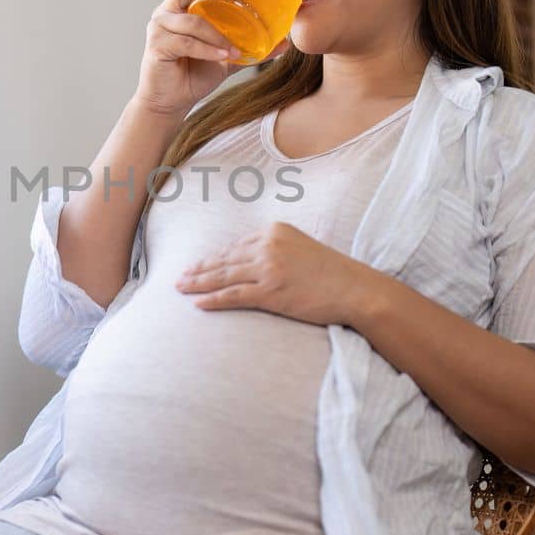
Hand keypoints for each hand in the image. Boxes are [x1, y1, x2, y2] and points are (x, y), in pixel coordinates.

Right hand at [130, 0, 243, 118]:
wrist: (171, 101)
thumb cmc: (194, 73)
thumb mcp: (227, 57)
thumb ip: (250, 48)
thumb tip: (284, 42)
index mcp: (181, 7)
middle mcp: (167, 12)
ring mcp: (159, 28)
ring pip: (191, 21)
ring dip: (216, 34)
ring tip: (234, 49)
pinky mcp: (156, 46)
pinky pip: (186, 42)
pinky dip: (207, 49)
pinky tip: (223, 56)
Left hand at [174, 222, 382, 326]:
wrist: (355, 289)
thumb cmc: (332, 273)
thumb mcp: (301, 248)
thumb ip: (275, 249)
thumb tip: (250, 260)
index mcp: (274, 231)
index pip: (236, 246)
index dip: (214, 258)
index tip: (198, 265)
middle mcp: (268, 246)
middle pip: (225, 260)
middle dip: (199, 269)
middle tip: (179, 277)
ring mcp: (268, 269)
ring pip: (223, 277)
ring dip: (198, 283)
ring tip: (180, 288)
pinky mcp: (271, 292)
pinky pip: (233, 296)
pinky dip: (213, 300)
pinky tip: (198, 303)